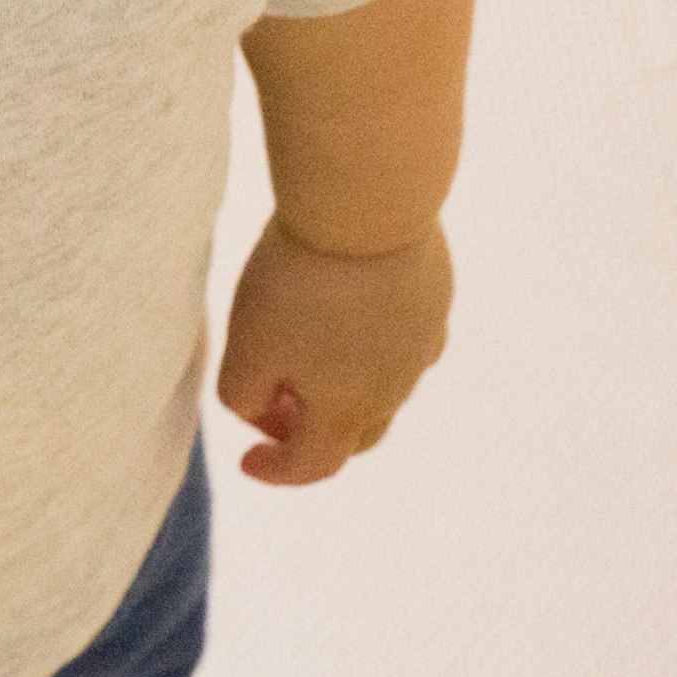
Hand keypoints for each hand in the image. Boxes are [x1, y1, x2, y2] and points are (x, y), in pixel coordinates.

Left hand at [214, 212, 450, 484]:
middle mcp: (394, 389)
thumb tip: (259, 410)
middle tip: (276, 406)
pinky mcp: (434, 298)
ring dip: (345, 386)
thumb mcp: (247, 344)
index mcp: (346, 410)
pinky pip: (407, 338)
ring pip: (385, 386)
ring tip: (307, 355)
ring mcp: (422, 344)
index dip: (277, 470)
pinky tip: (352, 313)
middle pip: (355, 434)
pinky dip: (376, 344)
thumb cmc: (299, 281)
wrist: (369, 206)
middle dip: (313, 432)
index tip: (247, 461)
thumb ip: (243, 394)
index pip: (314, 465)